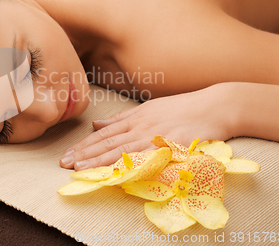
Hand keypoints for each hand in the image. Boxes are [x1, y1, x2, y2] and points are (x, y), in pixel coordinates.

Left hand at [60, 84, 236, 170]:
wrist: (213, 106)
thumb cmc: (181, 109)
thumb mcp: (148, 109)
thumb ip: (122, 119)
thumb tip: (97, 124)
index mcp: (135, 118)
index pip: (104, 135)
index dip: (84, 146)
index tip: (67, 155)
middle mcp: (140, 126)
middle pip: (108, 142)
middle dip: (85, 154)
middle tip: (64, 164)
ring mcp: (155, 135)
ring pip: (122, 150)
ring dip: (99, 160)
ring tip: (80, 168)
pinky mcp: (170, 144)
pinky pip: (147, 157)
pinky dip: (130, 164)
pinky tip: (116, 172)